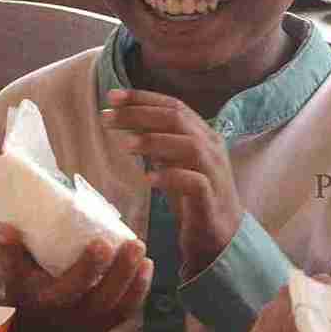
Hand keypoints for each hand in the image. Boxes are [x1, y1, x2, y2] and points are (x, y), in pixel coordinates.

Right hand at [0, 224, 151, 331]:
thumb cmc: (28, 298)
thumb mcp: (14, 278)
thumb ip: (9, 253)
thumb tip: (5, 226)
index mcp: (48, 303)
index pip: (70, 288)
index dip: (87, 267)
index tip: (101, 242)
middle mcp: (72, 317)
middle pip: (102, 297)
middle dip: (120, 270)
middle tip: (134, 242)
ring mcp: (92, 324)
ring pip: (119, 305)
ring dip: (134, 277)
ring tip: (141, 250)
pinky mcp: (105, 327)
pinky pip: (127, 311)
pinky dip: (140, 289)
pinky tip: (147, 265)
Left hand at [101, 88, 241, 273]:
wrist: (223, 234)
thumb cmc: (194, 197)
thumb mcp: (174, 163)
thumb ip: (158, 142)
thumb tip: (129, 121)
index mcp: (204, 135)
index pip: (174, 106)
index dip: (142, 98)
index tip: (111, 97)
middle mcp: (212, 148)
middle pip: (177, 119)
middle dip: (139, 114)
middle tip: (107, 117)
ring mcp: (214, 172)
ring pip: (189, 145)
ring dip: (154, 141)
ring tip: (124, 145)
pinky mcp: (211, 198)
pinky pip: (194, 182)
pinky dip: (170, 177)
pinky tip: (147, 179)